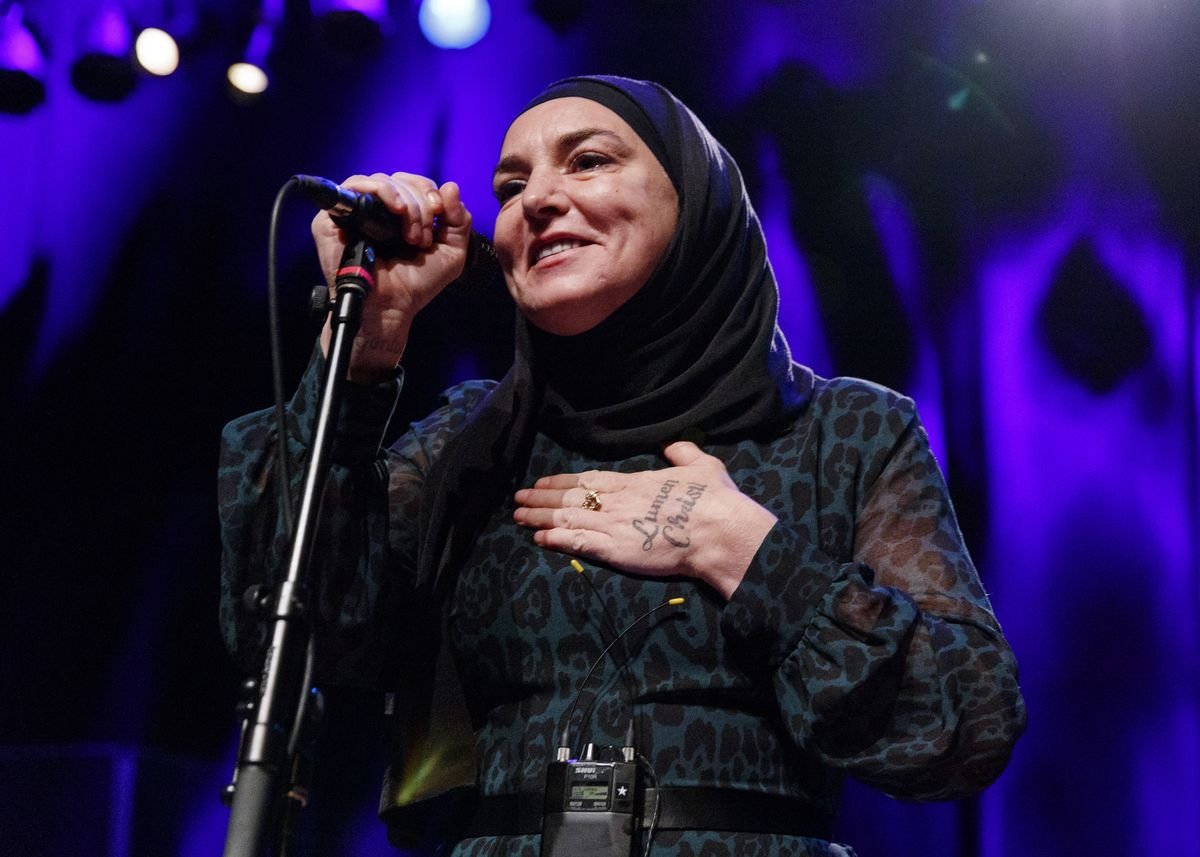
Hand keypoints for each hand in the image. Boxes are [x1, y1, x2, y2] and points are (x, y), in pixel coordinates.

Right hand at [314, 172, 472, 382]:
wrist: (392, 305)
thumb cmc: (416, 283)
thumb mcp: (451, 252)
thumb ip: (458, 220)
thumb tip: (451, 186)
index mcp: (401, 213)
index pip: (415, 183)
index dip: (430, 192)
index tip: (440, 213)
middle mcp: (377, 209)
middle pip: (401, 179)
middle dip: (421, 204)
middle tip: (424, 236)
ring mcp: (355, 210)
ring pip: (382, 180)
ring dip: (406, 203)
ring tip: (411, 235)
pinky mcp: (334, 216)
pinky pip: (355, 184)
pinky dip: (382, 192)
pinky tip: (396, 210)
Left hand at [512, 442, 777, 599]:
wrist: (716, 530)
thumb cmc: (713, 499)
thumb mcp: (702, 465)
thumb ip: (682, 453)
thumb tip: (672, 444)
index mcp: (634, 481)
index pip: (589, 479)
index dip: (563, 481)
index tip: (544, 482)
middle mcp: (616, 500)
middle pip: (570, 497)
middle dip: (542, 497)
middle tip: (519, 498)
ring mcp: (612, 524)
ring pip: (567, 518)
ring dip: (540, 517)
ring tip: (518, 517)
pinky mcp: (613, 549)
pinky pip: (576, 542)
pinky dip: (555, 539)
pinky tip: (538, 538)